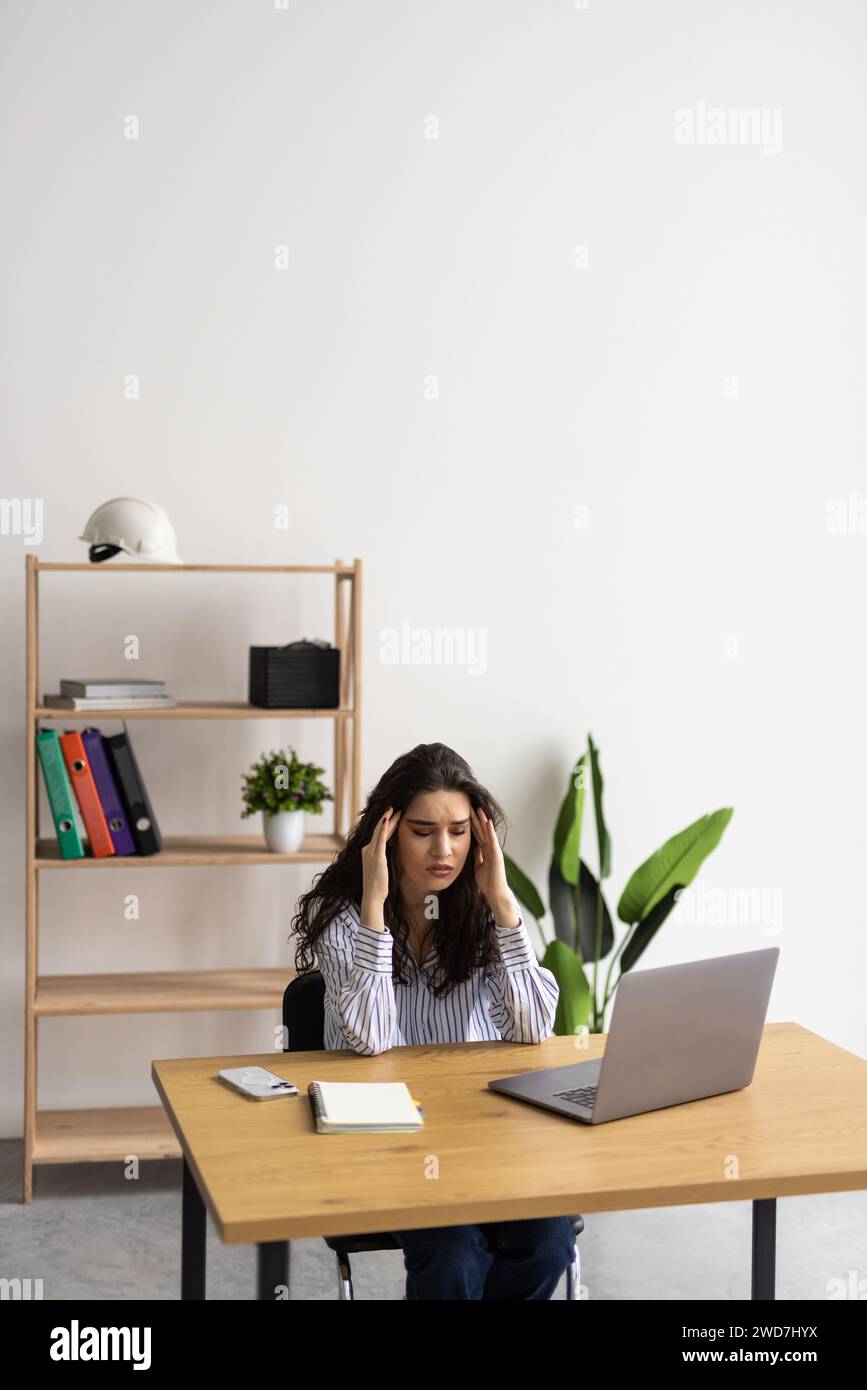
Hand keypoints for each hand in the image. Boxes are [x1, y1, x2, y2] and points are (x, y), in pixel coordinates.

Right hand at [361, 807, 400, 920]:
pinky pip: (380, 839)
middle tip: (394, 807)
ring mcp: (370, 852)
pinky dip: (383, 828)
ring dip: (387, 819)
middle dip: (387, 818)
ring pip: (380, 831)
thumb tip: (395, 849)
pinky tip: (387, 819)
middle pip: (379, 830)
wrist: (372, 896)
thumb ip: (386, 857)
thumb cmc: (379, 885)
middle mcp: (367, 849)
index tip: (393, 815)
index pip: (379, 834)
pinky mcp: (376, 856)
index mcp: (369, 852)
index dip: (386, 824)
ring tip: (394, 809)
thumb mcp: (382, 867)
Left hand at [470, 806, 518, 926]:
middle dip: (476, 818)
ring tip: (478, 808)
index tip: (464, 812)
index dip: (471, 823)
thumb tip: (472, 847)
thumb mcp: (478, 865)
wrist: (495, 893)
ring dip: (483, 820)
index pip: (477, 833)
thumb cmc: (487, 882)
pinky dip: (489, 831)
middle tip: (469, 804)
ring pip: (487, 832)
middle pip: (481, 830)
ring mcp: (494, 850)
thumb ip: (477, 855)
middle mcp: (490, 848)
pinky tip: (487, 822)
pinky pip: (492, 841)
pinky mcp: (497, 855)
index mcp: (485, 850)